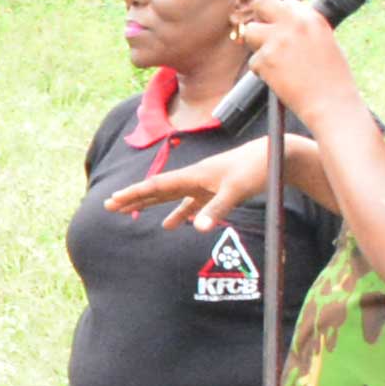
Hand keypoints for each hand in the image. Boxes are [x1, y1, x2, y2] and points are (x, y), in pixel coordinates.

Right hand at [99, 139, 278, 225]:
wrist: (275, 156)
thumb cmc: (256, 170)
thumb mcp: (236, 191)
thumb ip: (216, 209)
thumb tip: (197, 229)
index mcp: (193, 175)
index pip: (157, 186)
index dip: (134, 194)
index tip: (114, 200)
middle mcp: (193, 178)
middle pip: (156, 189)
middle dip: (133, 197)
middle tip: (110, 205)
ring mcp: (203, 185)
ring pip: (169, 196)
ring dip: (150, 204)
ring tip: (130, 212)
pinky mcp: (214, 191)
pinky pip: (188, 204)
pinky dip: (178, 214)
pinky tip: (171, 225)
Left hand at [231, 0, 364, 130]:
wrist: (331, 103)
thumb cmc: (333, 79)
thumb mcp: (326, 42)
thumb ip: (305, 29)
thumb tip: (285, 24)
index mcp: (312, 17)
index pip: (287, 2)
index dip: (282, 17)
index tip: (283, 30)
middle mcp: (294, 23)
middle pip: (262, 2)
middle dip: (259, 16)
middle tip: (264, 34)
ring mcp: (278, 40)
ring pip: (250, 31)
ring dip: (257, 45)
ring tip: (273, 61)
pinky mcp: (266, 59)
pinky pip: (253, 61)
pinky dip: (261, 72)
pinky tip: (278, 79)